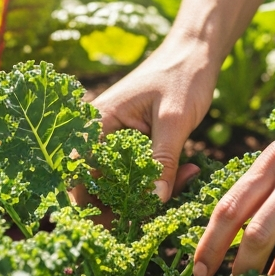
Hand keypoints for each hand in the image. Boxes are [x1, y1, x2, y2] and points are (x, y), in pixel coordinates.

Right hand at [91, 34, 217, 199]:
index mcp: (98, 124)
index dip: (89, 202)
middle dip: (128, 203)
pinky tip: (191, 170)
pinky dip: (163, 181)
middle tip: (160, 209)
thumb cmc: (182, 77)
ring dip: (151, 193)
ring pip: (124, 185)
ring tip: (187, 177)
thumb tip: (153, 201)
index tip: (117, 221)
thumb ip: (163, 160)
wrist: (196, 54)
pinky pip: (143, 175)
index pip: (78, 172)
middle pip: (98, 185)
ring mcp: (120, 142)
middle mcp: (102, 135)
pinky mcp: (138, 147)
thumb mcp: (174, 120)